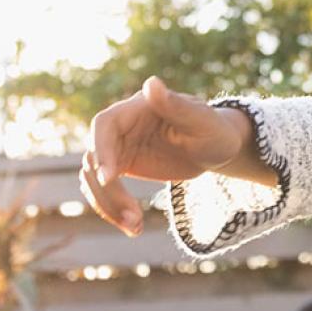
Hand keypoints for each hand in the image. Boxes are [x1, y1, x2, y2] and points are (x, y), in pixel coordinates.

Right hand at [81, 77, 252, 236]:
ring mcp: (118, 149)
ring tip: (135, 227)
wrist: (216, 148)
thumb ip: (174, 104)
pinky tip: (134, 227)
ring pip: (94, 178)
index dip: (102, 150)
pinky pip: (105, 190)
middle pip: (94, 158)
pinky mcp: (121, 168)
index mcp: (135, 109)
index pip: (104, 125)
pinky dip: (113, 210)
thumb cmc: (213, 128)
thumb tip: (151, 83)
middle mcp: (121, 128)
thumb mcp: (200, 120)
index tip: (110, 178)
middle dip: (107, 191)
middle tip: (133, 217)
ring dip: (108, 206)